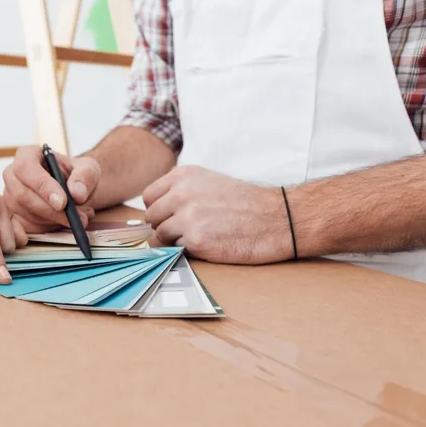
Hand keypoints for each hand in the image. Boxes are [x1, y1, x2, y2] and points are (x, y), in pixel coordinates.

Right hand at [2, 146, 98, 232]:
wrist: (74, 190)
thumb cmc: (77, 175)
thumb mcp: (88, 169)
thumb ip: (85, 177)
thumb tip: (77, 193)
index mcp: (27, 155)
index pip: (26, 168)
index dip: (43, 186)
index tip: (63, 202)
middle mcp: (12, 174)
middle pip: (22, 194)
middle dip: (49, 210)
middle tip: (74, 218)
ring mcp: (10, 196)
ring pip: (25, 213)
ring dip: (53, 220)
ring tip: (78, 217)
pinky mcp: (13, 215)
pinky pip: (26, 227)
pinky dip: (47, 229)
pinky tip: (63, 223)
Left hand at [143, 166, 293, 264]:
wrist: (276, 218)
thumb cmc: (245, 202)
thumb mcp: (209, 181)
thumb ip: (180, 190)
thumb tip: (154, 210)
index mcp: (183, 176)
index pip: (149, 197)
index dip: (158, 210)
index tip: (171, 216)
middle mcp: (181, 193)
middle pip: (151, 218)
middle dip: (165, 226)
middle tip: (187, 229)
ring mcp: (188, 217)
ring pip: (161, 236)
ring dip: (176, 240)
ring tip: (202, 235)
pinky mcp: (196, 240)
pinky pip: (177, 250)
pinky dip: (190, 250)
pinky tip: (210, 243)